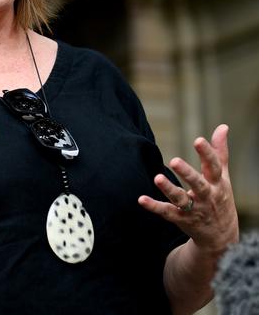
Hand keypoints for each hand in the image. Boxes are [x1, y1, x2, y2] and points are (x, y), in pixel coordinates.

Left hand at [138, 124, 238, 255]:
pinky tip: (141, 199)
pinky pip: (166, 212)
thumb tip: (223, 126)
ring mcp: (194, 209)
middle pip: (198, 184)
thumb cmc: (220, 199)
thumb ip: (220, 152)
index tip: (198, 140)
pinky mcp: (181, 219)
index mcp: (217, 184)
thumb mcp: (223, 177)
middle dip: (188, 173)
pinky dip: (154, 207)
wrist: (222, 237)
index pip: (214, 167)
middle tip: (174, 160)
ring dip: (169, 189)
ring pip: (181, 199)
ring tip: (157, 177)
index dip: (207, 153)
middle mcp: (207, 196)